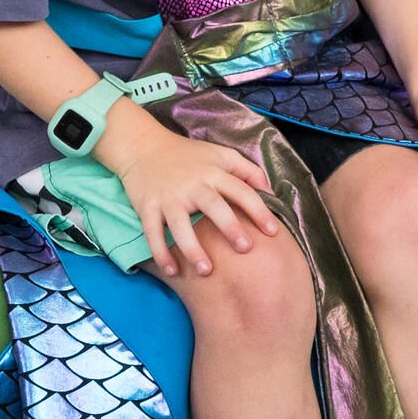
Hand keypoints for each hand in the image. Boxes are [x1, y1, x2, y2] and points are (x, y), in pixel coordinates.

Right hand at [98, 110, 280, 278]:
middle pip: (214, 206)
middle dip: (230, 227)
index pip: (241, 191)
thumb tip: (270, 190)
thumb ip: (248, 170)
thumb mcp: (221, 155)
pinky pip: (153, 233)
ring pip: (180, 226)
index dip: (259, 210)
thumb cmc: (189, 155)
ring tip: (206, 271)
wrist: (143, 147)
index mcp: (214, 173)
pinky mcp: (147, 207)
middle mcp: (193, 186)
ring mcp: (169, 198)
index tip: (273, 231)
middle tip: (245, 249)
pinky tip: (172, 271)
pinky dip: (160, 252)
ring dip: (192, 249)